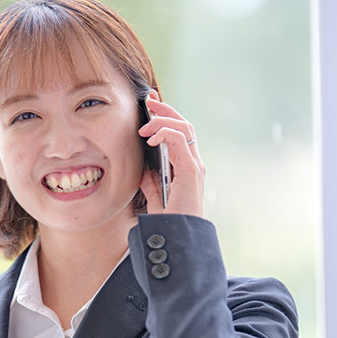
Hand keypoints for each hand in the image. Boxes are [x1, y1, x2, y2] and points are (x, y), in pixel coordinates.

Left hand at [138, 91, 205, 217]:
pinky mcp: (190, 170)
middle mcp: (193, 163)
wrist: (176, 237)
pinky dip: (165, 132)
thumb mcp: (155, 199)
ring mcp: (194, 166)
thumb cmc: (169, 222)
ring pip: (184, 128)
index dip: (166, 118)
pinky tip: (151, 136)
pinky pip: (179, 140)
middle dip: (166, 110)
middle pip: (184, 125)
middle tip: (149, 100)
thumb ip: (151, 185)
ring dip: (163, 119)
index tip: (151, 106)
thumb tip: (142, 172)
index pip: (179, 135)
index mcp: (186, 168)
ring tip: (145, 123)